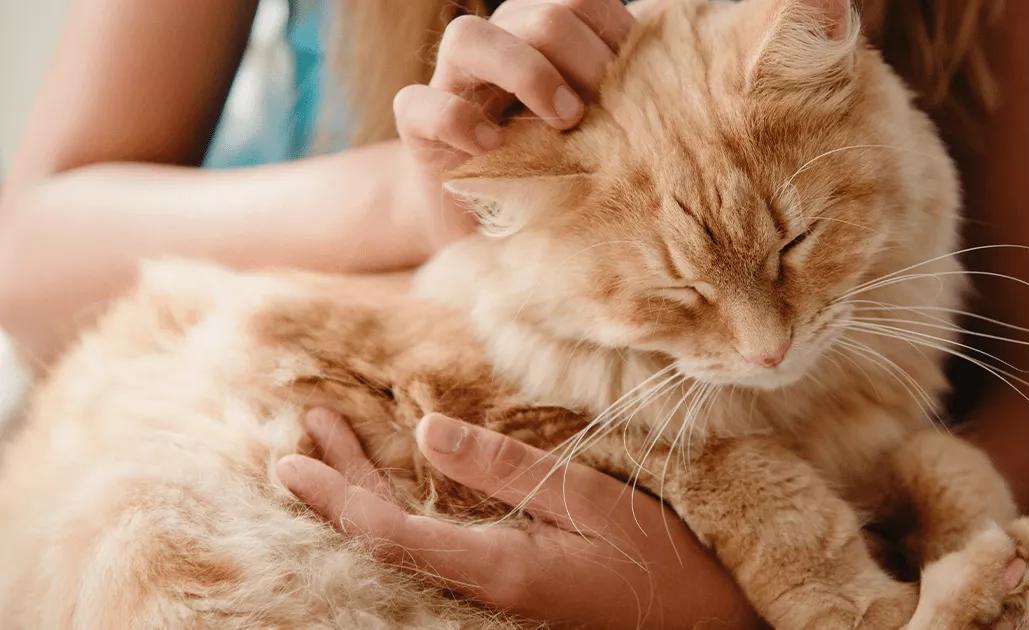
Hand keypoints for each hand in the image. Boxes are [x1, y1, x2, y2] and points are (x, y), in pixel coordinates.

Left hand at [277, 409, 761, 628]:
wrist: (705, 620)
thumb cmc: (661, 559)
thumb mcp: (589, 501)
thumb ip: (506, 468)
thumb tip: (428, 430)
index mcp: (496, 567)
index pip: (390, 532)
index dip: (335, 495)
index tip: (291, 460)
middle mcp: (483, 586)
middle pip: (387, 537)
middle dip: (339, 485)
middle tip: (301, 435)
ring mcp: (497, 591)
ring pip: (410, 541)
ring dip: (368, 491)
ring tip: (337, 445)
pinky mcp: (513, 584)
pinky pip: (437, 545)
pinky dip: (404, 508)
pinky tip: (400, 484)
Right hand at [390, 0, 634, 249]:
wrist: (488, 226)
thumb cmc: (555, 172)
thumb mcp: (597, 134)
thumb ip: (622, 99)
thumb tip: (675, 76)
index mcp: (541, 36)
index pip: (581, 1)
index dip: (615, 37)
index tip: (637, 87)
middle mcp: (497, 45)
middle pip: (541, 14)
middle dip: (583, 59)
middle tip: (600, 111)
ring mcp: (450, 82)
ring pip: (470, 36)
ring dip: (527, 73)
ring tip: (563, 120)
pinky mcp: (417, 127)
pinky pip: (421, 105)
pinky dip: (461, 122)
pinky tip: (495, 148)